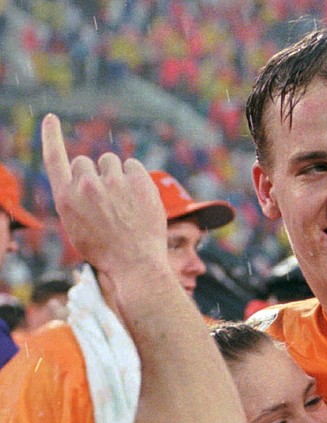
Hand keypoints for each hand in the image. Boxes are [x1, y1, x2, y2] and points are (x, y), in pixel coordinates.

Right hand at [41, 113, 167, 276]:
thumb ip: (76, 199)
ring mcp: (113, 182)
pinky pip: (133, 165)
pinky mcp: (138, 181)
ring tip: (125, 203)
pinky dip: (135, 177)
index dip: (52, 136)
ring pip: (110, 161)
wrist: (136, 264)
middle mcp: (86, 185)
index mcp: (66, 198)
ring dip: (116, 175)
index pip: (55, 158)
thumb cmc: (106, 251)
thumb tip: (85, 180)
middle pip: (86, 161)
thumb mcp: (77, 228)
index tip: (51, 119)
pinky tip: (139, 198)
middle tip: (108, 200)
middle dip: (95, 175)